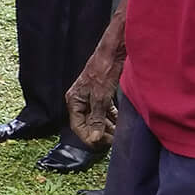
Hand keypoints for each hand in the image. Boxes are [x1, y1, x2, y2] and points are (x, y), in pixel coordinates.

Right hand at [65, 12, 125, 152]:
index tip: (102, 145)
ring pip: (97, 118)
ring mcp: (92, 96)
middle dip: (99, 133)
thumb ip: (96, 119)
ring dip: (107, 127)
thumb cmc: (105, 69)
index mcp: (74, 100)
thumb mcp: (100, 97)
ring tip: (118, 135)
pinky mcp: (102, 93)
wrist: (115, 49)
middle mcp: (80, 99)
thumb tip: (93, 139)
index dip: (89, 137)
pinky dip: (112, 118)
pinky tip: (120, 124)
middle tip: (114, 141)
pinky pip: (105, 110)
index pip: (77, 126)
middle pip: (87, 123)